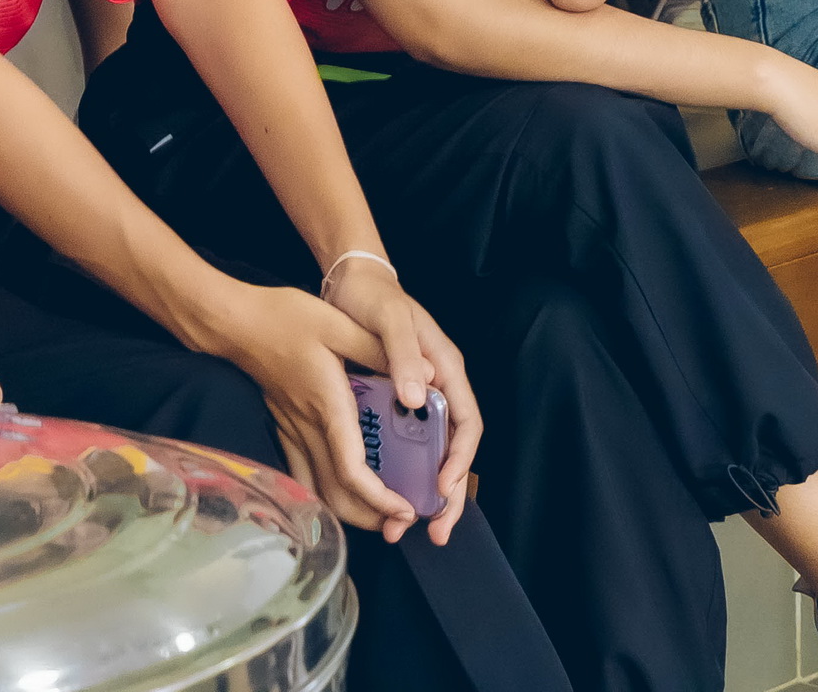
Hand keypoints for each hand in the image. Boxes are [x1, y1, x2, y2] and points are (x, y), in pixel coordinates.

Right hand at [198, 280, 459, 544]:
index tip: (406, 509)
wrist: (235, 322)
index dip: (379, 498)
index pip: (351, 470)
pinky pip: (304, 475)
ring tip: (381, 515)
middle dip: (371, 516)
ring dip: (349, 511)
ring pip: (318, 491)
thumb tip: (429, 375)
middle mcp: (308, 428)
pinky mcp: (284, 428)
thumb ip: (381, 351)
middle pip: (336, 495)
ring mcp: (292, 432)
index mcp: (327, 406)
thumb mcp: (339, 324)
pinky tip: (343, 495)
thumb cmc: (286, 318)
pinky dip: (325, 494)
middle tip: (403, 520)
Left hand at [308, 258, 483, 534]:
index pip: (468, 424)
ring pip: (430, 456)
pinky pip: (405, 449)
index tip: (445, 489)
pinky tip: (384, 500)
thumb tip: (416, 396)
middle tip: (437, 532)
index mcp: (446, 370)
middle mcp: (436, 391)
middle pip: (453, 451)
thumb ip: (404, 354)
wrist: (349, 284)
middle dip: (448, 495)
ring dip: (423, 494)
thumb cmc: (375, 299)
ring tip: (407, 528)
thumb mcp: (390, 320)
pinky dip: (400, 477)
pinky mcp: (393, 406)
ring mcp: (416, 401)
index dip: (461, 459)